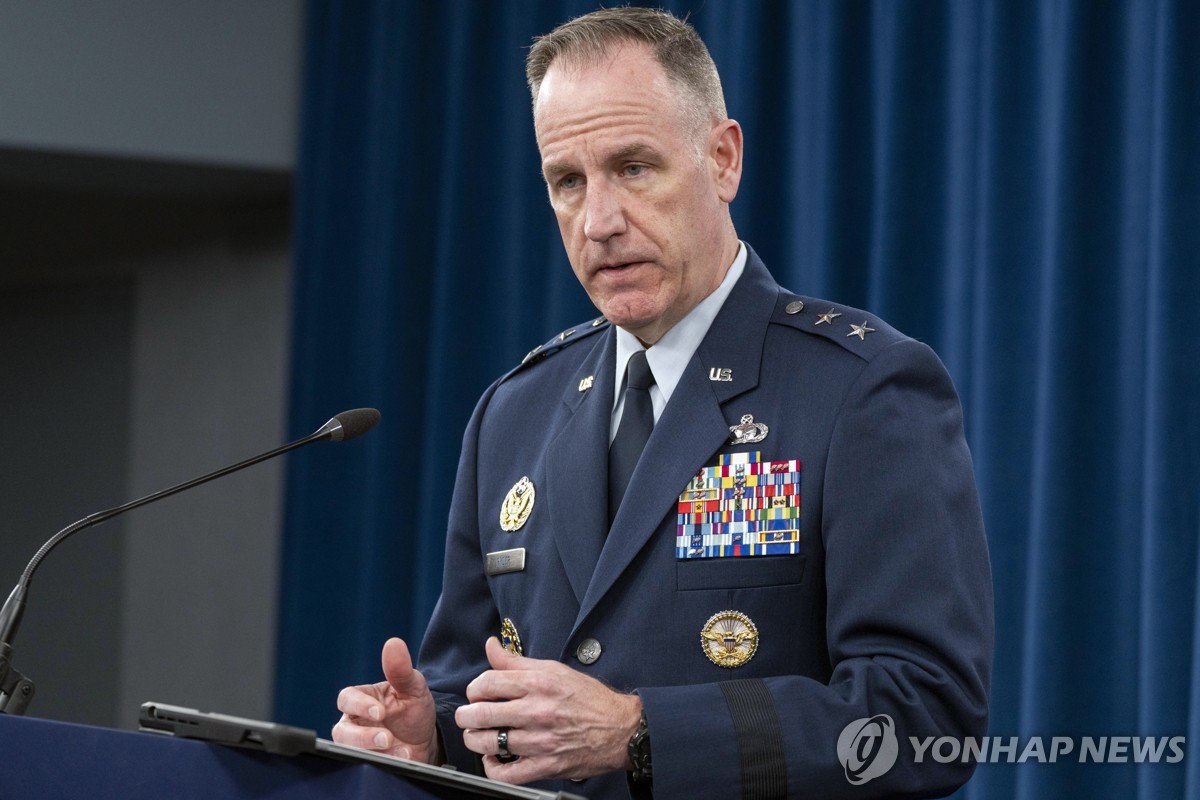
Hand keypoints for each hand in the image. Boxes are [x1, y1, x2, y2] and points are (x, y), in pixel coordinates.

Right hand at [332, 637, 439, 763]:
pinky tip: (404, 757)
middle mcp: (355, 722)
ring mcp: (359, 744)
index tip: (380, 712)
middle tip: (387, 738)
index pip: (348, 698)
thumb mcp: (413, 687)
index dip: (360, 705)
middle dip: (363, 736)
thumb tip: (393, 643)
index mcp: (362, 698)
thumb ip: (401, 669)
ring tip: (400, 750)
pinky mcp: (368, 761)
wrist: (428, 740)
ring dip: (374, 752)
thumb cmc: (415, 709)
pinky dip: (385, 763)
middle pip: (342, 731)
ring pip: (350, 750)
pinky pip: (365, 765)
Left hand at [455, 637, 641, 782]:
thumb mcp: (554, 670)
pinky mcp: (545, 766)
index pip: (487, 683)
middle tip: (468, 716)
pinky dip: (492, 768)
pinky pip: (506, 774)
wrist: (621, 729)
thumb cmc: (589, 698)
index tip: (476, 694)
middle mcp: (537, 711)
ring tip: (478, 735)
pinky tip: (495, 759)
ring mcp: (540, 741)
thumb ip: (517, 661)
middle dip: (466, 716)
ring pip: (488, 744)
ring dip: (475, 740)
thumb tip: (492, 646)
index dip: (473, 689)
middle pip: (480, 714)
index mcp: (538, 684)